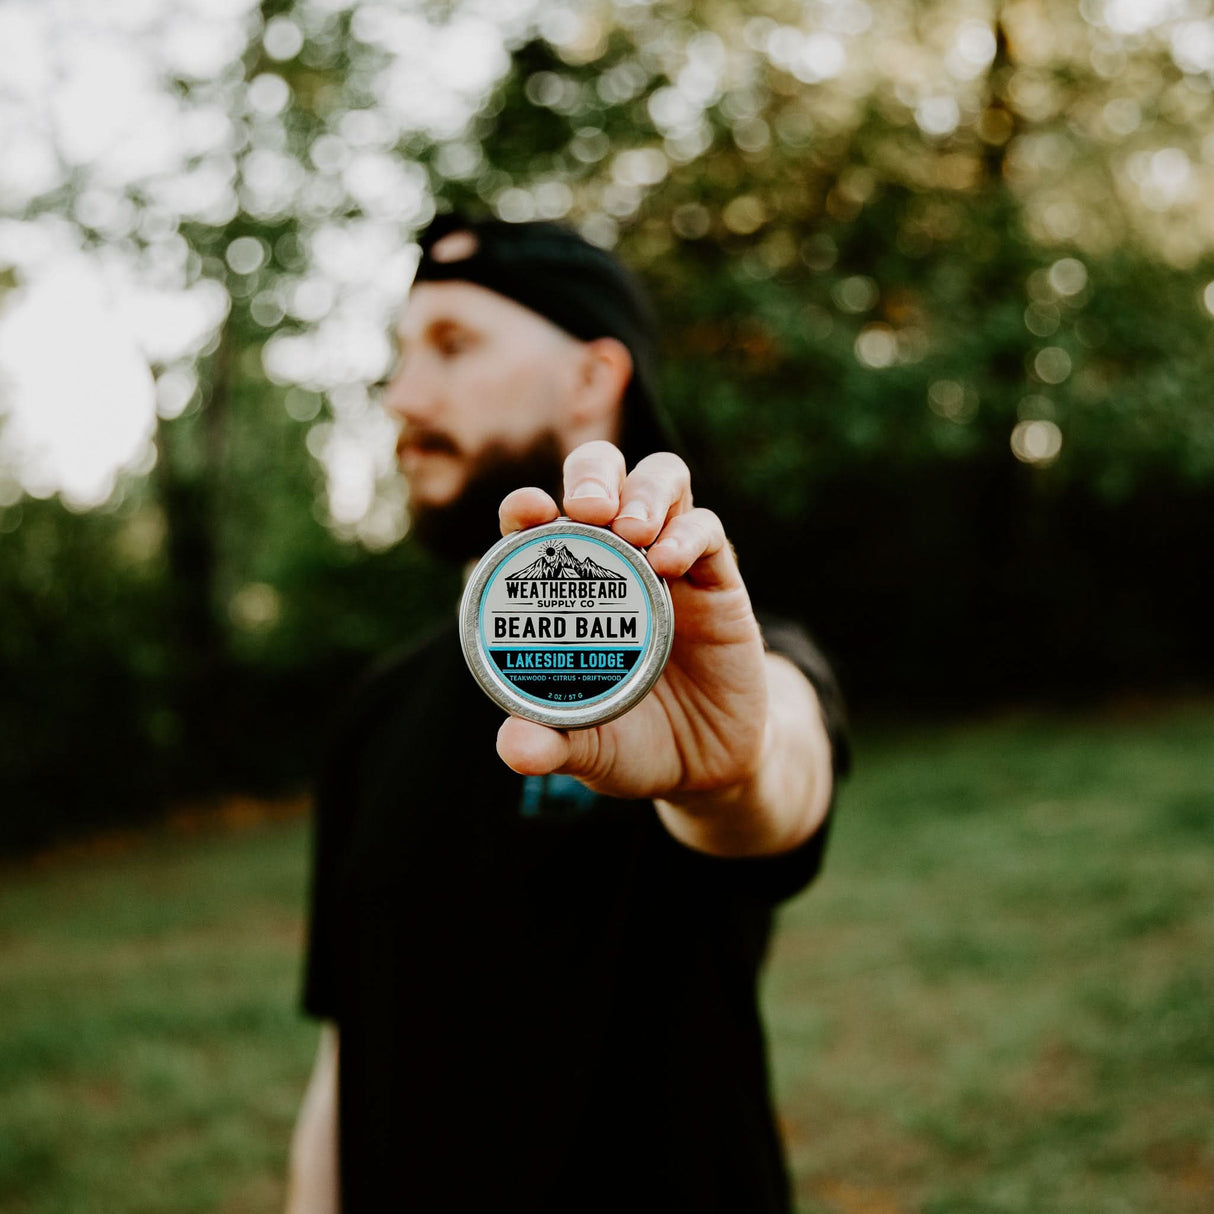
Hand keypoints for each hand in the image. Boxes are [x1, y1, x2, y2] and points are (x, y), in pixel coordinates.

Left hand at [494, 440, 767, 803]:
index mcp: (567, 589)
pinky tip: (667, 562)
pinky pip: (707, 529)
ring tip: (630, 529)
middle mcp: (615, 560)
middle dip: (590, 474)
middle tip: (585, 509)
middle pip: (601, 475)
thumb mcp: (589, 751)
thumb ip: (552, 745)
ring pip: (660, 480)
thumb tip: (515, 748)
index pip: (537, 524)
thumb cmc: (633, 745)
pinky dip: (687, 533)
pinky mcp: (718, 579)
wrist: (708, 766)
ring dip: (643, 490)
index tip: (523, 513)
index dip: (524, 507)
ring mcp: (668, 561)